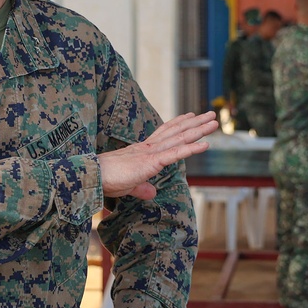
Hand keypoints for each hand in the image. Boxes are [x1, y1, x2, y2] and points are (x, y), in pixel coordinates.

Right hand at [99, 111, 217, 200]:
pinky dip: (192, 148)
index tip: (190, 115)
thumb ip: (141, 187)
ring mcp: (151, 153)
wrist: (92, 177)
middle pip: (177, 131)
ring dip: (199, 130)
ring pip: (180, 138)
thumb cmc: (105, 180)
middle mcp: (149, 147)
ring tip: (214, 121)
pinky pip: (176, 154)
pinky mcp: (151, 162)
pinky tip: (206, 144)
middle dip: (196, 123)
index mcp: (142, 150)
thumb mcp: (128, 185)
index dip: (179, 123)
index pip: (164, 133)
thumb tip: (151, 193)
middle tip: (211, 114)